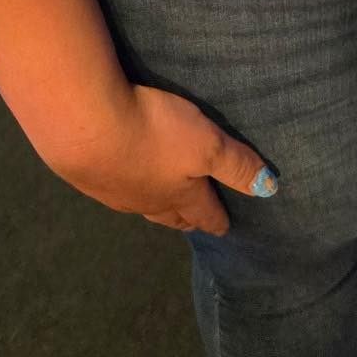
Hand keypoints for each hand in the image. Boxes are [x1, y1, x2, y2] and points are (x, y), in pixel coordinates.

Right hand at [47, 82, 277, 233]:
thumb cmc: (156, 134)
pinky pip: (114, 187)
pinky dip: (125, 184)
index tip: (224, 228)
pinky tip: (121, 173)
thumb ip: (236, 165)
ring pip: (142, 204)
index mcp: (180, 195)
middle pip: (172, 214)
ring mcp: (115, 192)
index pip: (204, 213)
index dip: (216, 220)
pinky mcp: (89, 175)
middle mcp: (148, 200)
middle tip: (194, 220)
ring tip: (160, 198)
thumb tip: (270, 190)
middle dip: (186, 217)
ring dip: (155, 203)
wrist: (87, 127)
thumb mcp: (207, 144)